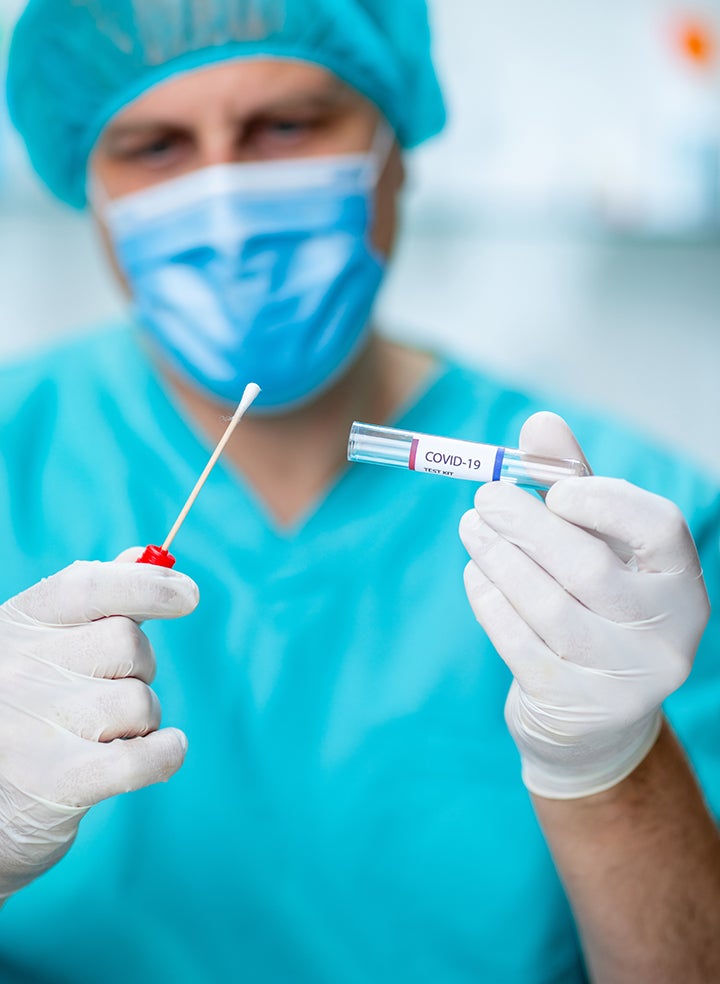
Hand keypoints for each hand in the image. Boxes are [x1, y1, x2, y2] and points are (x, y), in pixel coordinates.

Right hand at [0, 554, 197, 899]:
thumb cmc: (23, 711)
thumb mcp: (41, 646)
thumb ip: (96, 603)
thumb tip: (146, 558)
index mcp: (16, 626)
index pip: (89, 586)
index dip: (146, 585)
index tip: (188, 595)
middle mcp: (17, 670)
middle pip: (127, 643)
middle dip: (142, 667)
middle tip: (113, 689)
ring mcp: (34, 728)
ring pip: (141, 702)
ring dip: (144, 719)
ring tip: (106, 734)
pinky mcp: (58, 782)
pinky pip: (145, 757)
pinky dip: (166, 753)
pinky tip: (162, 752)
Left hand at [459, 413, 710, 798]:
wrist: (591, 718)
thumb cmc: (594, 608)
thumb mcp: (595, 543)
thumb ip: (572, 484)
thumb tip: (540, 422)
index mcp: (681, 584)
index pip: (659, 528)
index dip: (602, 500)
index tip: (552, 488)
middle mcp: (666, 635)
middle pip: (589, 567)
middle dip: (526, 524)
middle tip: (485, 497)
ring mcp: (623, 678)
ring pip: (547, 606)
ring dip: (498, 558)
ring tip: (470, 528)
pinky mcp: (574, 705)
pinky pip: (519, 642)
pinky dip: (489, 601)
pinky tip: (476, 574)